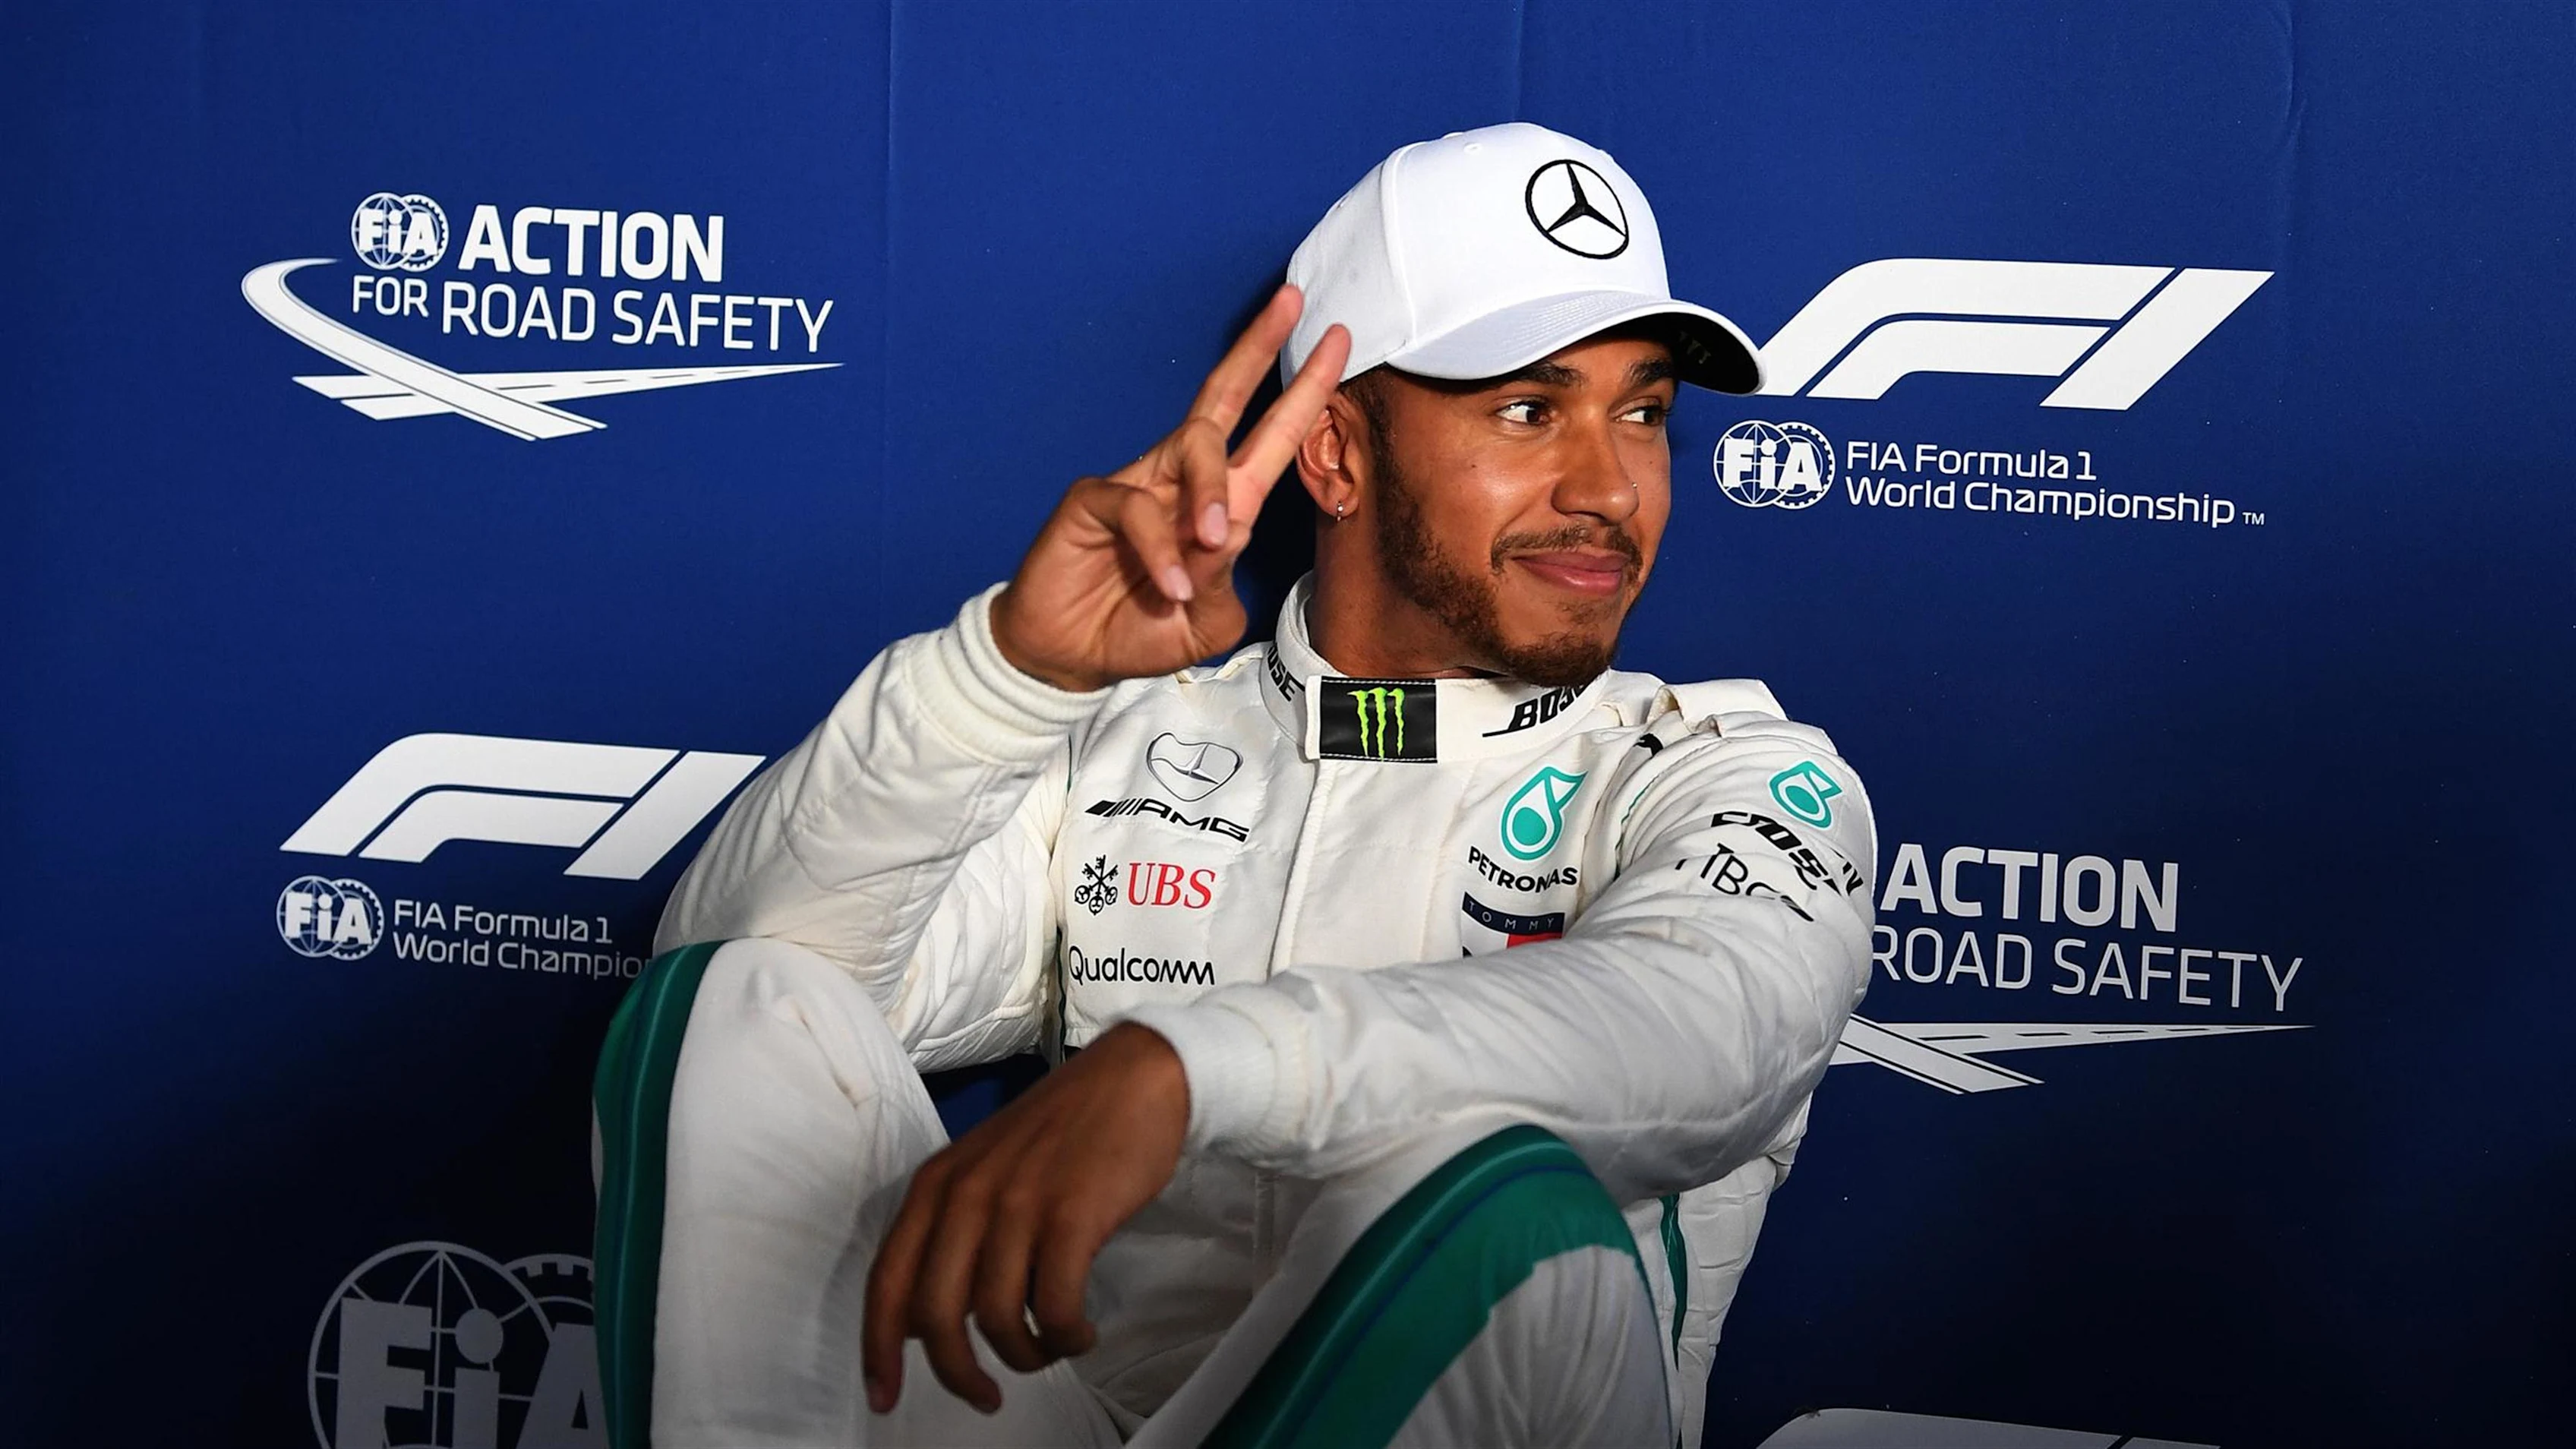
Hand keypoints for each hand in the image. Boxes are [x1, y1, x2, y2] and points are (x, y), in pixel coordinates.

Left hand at [862, 1024, 1190, 1413]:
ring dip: (1025, 1355)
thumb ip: (955, 1232)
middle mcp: (966, 1195)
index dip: (878, 1349)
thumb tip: (930, 1321)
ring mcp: (1018, 1204)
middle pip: (934, 1316)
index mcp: (936, 1184)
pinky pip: (1055, 1309)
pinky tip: (1081, 1333)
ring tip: (1050, 1347)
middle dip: (957, 1373)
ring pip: (995, 1320)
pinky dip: (1066, 1338)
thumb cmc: (1065, 1131)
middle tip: (986, 1396)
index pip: (886, 1281)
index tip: (883, 1398)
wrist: (1135, 1078)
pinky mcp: (1072, 1217)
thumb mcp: (987, 1169)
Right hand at [990, 286, 1351, 691]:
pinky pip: (1139, 509)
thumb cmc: (1138, 629)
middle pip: (1224, 400)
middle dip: (1261, 350)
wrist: (1069, 658)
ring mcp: (1137, 484)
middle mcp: (1180, 480)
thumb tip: (1226, 541)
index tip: (1337, 344)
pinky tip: (1170, 586)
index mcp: (1218, 504)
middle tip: (1293, 302)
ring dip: (1210, 489)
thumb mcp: (1205, 622)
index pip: (1266, 437)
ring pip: (1191, 447)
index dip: (1302, 394)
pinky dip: (1160, 549)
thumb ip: (1224, 585)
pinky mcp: (1094, 500)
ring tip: (1215, 539)